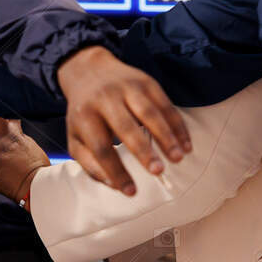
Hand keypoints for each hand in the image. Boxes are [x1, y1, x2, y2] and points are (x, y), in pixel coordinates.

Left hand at [56, 46, 190, 193]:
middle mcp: (105, 99)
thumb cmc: (85, 112)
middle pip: (125, 127)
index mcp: (85, 115)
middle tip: (157, 171)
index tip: (130, 191)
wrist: (89, 70)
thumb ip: (89, 162)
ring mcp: (127, 88)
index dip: (116, 171)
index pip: (100, 147)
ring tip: (177, 157)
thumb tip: (113, 184)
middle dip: (143, 150)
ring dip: (166, 136)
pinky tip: (186, 143)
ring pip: (149, 113)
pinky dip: (177, 125)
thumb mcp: (76, 136)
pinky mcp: (146, 82)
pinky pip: (166, 104)